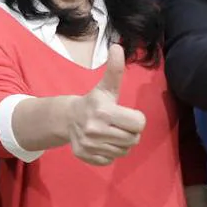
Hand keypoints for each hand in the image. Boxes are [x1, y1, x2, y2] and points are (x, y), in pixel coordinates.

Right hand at [67, 44, 145, 164]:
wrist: (67, 118)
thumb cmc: (93, 102)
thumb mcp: (105, 87)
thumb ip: (114, 69)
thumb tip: (118, 46)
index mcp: (104, 111)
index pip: (139, 123)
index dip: (136, 119)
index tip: (126, 115)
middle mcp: (95, 130)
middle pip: (133, 139)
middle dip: (130, 133)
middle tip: (118, 125)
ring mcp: (89, 145)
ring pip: (124, 151)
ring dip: (121, 143)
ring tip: (110, 133)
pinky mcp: (85, 156)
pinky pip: (110, 160)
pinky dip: (109, 153)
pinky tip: (101, 142)